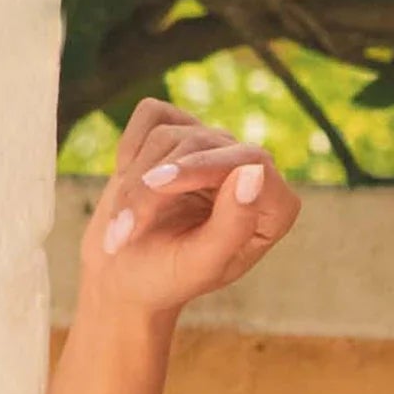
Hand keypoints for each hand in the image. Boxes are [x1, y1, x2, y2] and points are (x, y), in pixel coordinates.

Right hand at [77, 99, 299, 326]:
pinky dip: (129, 149)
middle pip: (202, 146)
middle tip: (124, 229)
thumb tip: (255, 171)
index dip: (203, 167)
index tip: (159, 184)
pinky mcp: (178, 127)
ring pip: (168, 135)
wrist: (126, 272)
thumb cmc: (168, 277)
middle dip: (153, 187)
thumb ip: (234, 224)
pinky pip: (150, 116)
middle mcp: (248, 169)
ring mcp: (212, 145)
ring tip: (121, 226)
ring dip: (134, 183)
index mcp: (272, 208)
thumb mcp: (202, 264)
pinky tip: (126, 183)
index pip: (252, 160)